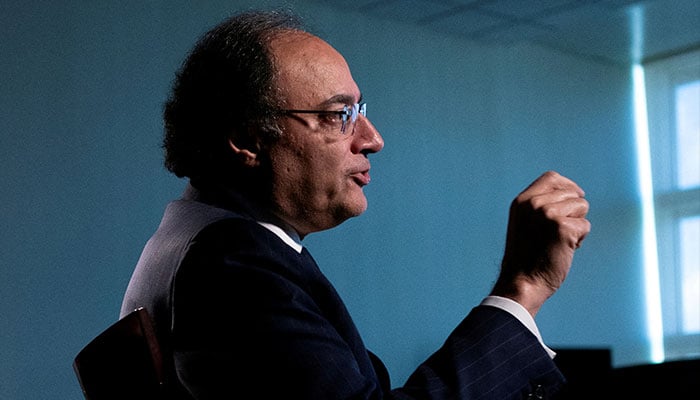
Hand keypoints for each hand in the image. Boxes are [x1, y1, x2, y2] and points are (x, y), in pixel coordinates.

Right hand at [491, 171, 589, 316]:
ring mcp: (548, 214)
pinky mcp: (563, 228)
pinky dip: (580, 239)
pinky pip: (585, 226)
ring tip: (559, 240)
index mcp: (522, 201)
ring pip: (582, 207)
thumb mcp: (525, 222)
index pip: (552, 177)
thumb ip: (539, 205)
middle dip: (573, 211)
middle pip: (572, 193)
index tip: (575, 197)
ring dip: (577, 225)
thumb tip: (571, 192)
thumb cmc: (526, 256)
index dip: (567, 186)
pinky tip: (564, 249)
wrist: (522, 281)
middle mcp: (534, 203)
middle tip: (558, 232)